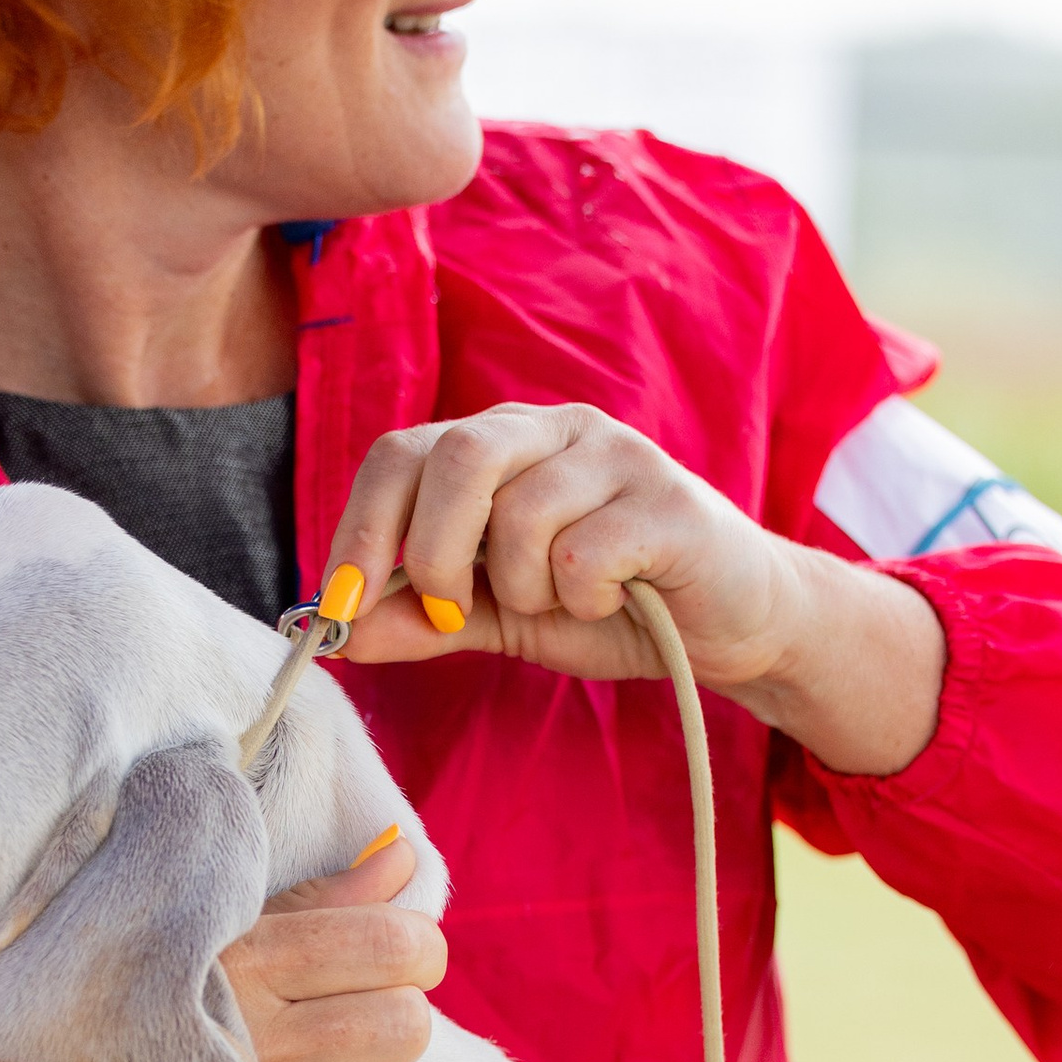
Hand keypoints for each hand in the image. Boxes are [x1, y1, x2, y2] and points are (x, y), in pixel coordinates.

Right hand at [0, 832, 442, 1061]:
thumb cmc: (77, 1020)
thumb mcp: (172, 937)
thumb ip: (301, 904)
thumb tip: (399, 859)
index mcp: (230, 963)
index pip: (392, 945)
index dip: (412, 950)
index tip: (390, 957)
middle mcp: (245, 1046)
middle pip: (405, 1029)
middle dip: (395, 1021)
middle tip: (352, 1022)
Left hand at [325, 403, 944, 777]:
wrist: (731, 625)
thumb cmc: (612, 606)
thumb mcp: (500, 616)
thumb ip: (420, 618)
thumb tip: (331, 633)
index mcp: (500, 443)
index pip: (401, 453)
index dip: (360, 528)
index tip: (341, 604)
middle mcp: (552, 428)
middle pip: (456, 457)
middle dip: (434, 554)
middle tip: (453, 612)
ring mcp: (615, 454)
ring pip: (520, 511)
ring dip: (523, 585)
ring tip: (562, 601)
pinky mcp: (668, 500)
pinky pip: (584, 550)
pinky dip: (582, 594)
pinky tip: (614, 599)